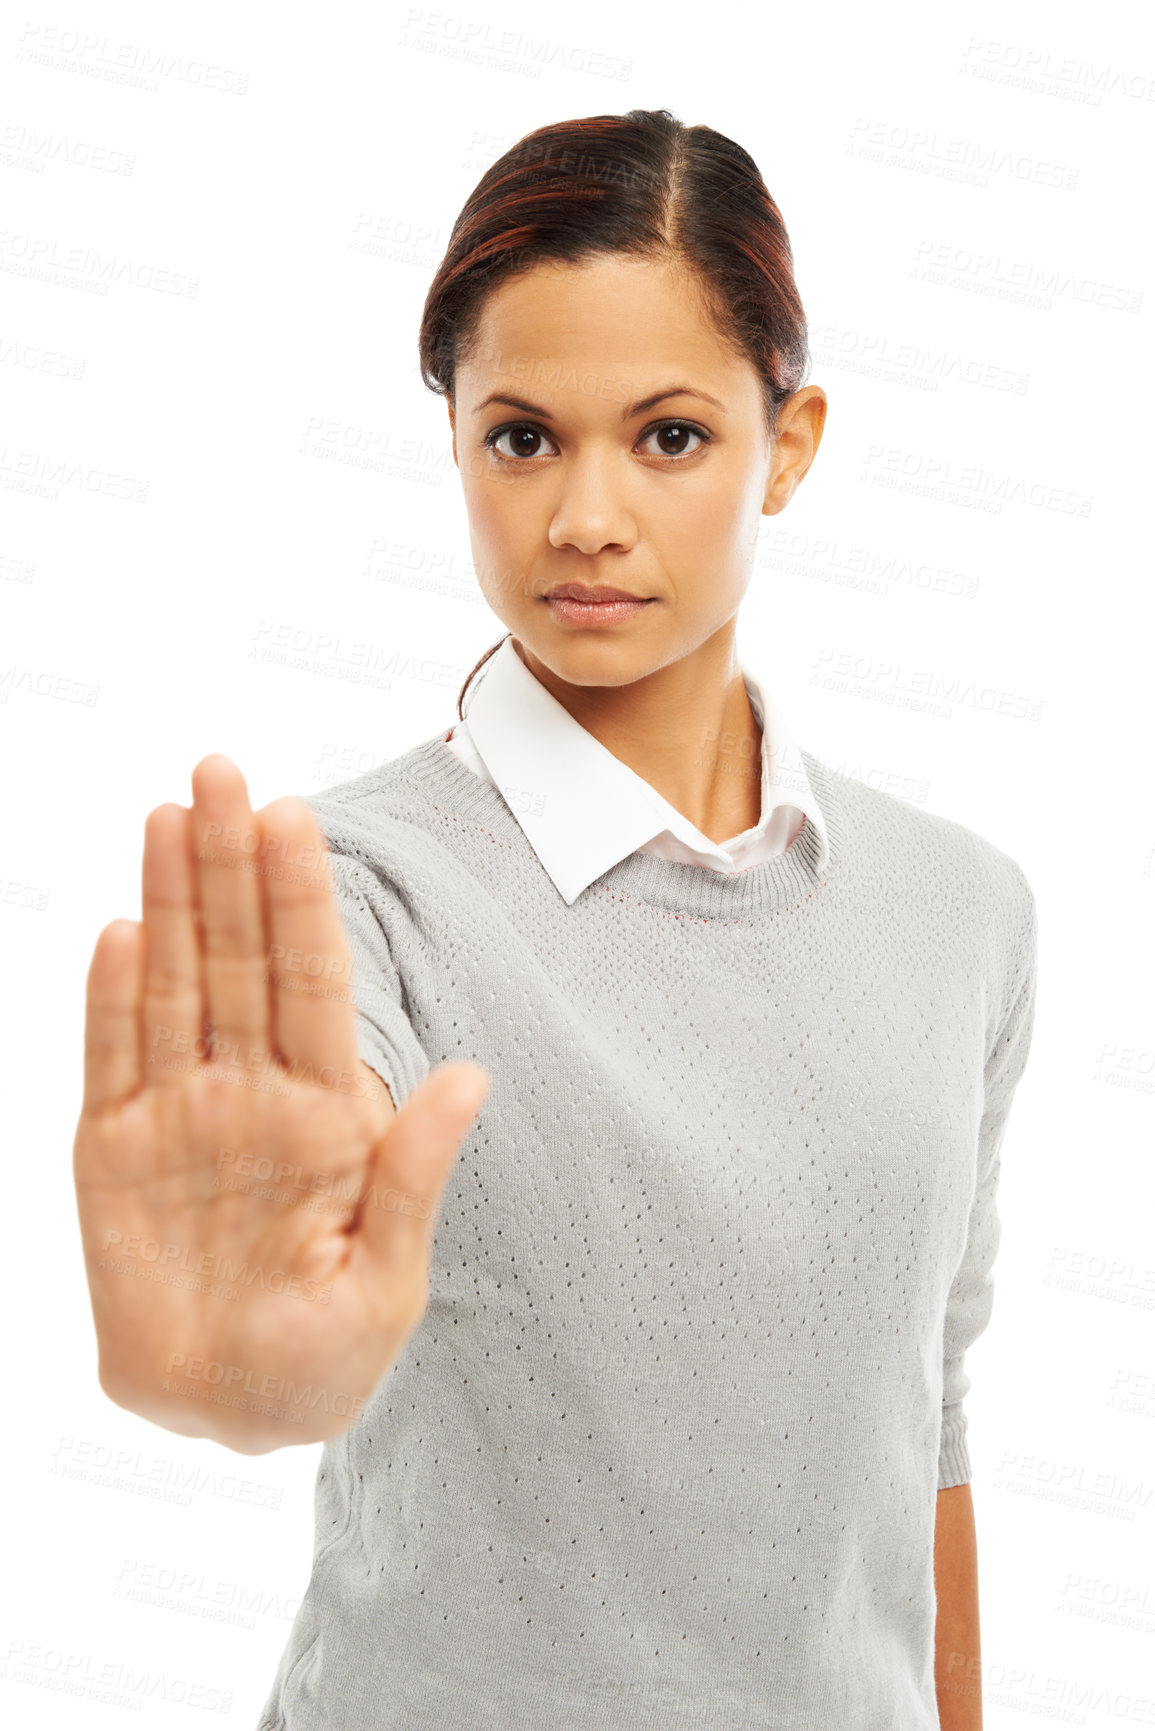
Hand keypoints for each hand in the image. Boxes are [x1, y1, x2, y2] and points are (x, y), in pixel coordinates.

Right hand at [73, 755, 487, 1452]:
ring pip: (175, 986)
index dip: (301, 901)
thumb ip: (413, 1173)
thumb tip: (471, 1074)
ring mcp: (182, 1116)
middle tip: (221, 772)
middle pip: (240, 959)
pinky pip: (111, 1060)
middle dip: (230, 866)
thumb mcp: (386, 1278)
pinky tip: (122, 929)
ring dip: (171, 901)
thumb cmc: (324, 1358)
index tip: (295, 820)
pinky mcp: (114, 1154)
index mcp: (328, 1113)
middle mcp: (252, 1093)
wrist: (233, 1416)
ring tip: (169, 814)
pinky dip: (112, 999)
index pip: (313, 982)